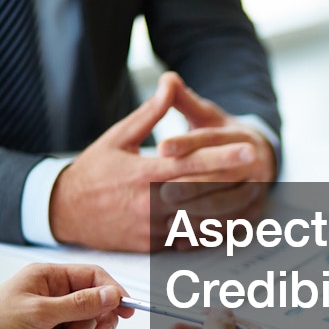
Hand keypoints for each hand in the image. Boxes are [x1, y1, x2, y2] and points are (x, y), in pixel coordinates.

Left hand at [0, 264, 132, 328]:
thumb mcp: (40, 313)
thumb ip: (80, 304)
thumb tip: (112, 294)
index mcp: (49, 277)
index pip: (93, 277)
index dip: (113, 290)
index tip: (126, 307)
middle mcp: (54, 294)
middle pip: (95, 302)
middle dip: (97, 320)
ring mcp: (53, 316)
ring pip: (86, 325)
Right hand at [49, 73, 268, 251]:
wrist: (65, 211)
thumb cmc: (94, 170)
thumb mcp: (118, 137)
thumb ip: (150, 114)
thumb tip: (170, 83)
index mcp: (144, 173)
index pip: (191, 164)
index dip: (222, 157)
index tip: (248, 150)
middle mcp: (151, 203)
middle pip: (203, 193)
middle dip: (235, 183)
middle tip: (262, 172)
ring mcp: (153, 227)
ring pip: (202, 220)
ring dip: (230, 209)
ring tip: (254, 196)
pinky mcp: (153, 245)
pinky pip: (190, 239)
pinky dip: (213, 231)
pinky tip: (232, 220)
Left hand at [157, 73, 275, 232]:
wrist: (259, 158)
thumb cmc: (222, 137)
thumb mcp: (206, 116)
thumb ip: (185, 101)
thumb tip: (168, 78)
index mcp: (241, 137)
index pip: (212, 140)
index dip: (187, 143)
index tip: (162, 148)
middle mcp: (255, 164)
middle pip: (221, 176)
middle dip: (190, 185)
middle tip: (161, 192)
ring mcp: (257, 191)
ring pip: (227, 204)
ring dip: (198, 213)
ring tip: (169, 218)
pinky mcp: (254, 212)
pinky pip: (231, 227)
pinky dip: (207, 234)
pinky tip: (183, 239)